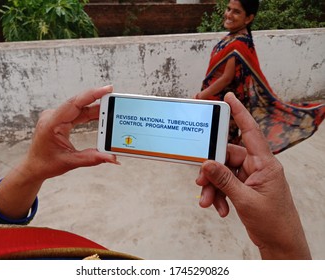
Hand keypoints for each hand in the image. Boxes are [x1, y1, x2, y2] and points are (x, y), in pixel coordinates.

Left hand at [0, 86, 117, 219]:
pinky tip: (101, 115)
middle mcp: (53, 116)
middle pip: (79, 103)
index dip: (92, 95)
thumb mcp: (70, 162)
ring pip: (80, 107)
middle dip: (98, 100)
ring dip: (96, 108)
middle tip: (115, 99)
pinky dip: (90, 114)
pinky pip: (78, 113)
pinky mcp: (60, 120)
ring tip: (112, 109)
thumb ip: (92, 158)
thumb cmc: (46, 164)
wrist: (33, 167)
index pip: (75, 103)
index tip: (107, 89)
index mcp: (52, 123)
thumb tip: (111, 157)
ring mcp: (56, 117)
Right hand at [196, 92, 310, 258]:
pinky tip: (218, 208)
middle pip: (227, 157)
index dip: (240, 113)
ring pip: (223, 172)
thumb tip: (207, 164)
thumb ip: (224, 180)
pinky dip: (219, 195)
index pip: (251, 132)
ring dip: (213, 187)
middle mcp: (257, 166)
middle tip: (200, 183)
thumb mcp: (246, 200)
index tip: (229, 98)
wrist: (280, 243)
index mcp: (265, 163)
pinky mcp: (244, 188)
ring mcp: (250, 177)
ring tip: (208, 202)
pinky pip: (225, 184)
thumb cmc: (273, 222)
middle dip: (211, 171)